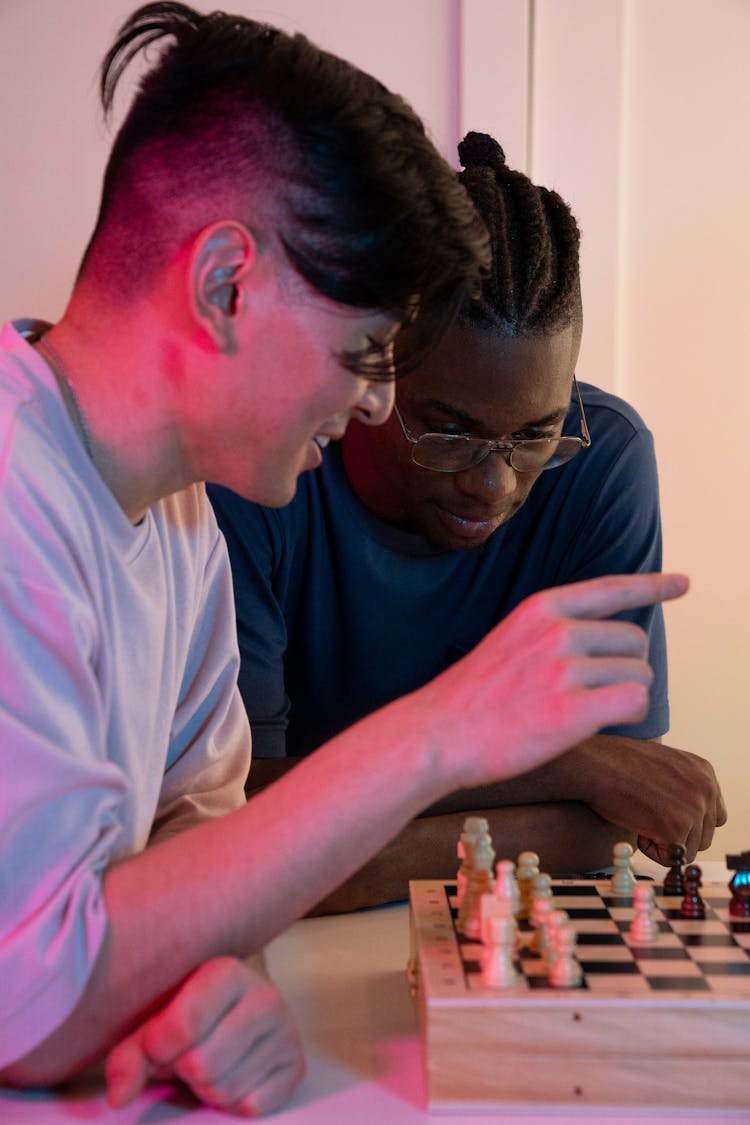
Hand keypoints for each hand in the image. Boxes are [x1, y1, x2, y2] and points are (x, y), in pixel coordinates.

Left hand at [106, 956, 304, 1115]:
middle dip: (185, 1071)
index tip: (154, 1045)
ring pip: (226, 1090)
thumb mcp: (153, 1027)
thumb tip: (119, 1097)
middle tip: (187, 1056)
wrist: (231, 1013)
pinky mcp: (297, 1066)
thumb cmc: (185, 1017)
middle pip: (203, 1066)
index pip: (182, 1028)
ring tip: (211, 1064)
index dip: (157, 1049)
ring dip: (208, 1090)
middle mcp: (264, 996)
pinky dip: (235, 1104)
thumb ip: (131, 1055)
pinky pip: (254, 1106)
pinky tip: (235, 1077)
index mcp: (225, 972)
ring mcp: (286, 1031)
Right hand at [429, 572, 689, 788]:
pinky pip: (633, 703)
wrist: (437, 734)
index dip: (653, 586)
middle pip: (634, 641)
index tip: (683, 584)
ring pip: (638, 675)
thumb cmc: (474, 696)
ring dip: (624, 695)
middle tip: (589, 693)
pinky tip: (595, 723)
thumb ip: (554, 633)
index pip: (610, 589)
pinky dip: (626, 715)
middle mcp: (557, 631)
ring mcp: (564, 670)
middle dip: (625, 668)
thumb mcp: (510, 640)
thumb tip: (611, 646)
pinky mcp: (571, 711)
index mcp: (541, 608)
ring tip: (583, 711)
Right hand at [589, 739, 724, 864]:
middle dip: (676, 836)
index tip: (666, 819)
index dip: (689, 824)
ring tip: (640, 819)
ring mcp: (694, 809)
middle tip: (647, 817)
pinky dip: (651, 850)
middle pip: (704, 837)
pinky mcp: (676, 829)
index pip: (714, 817)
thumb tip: (687, 818)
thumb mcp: (664, 766)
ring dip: (663, 843)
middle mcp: (706, 790)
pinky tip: (636, 827)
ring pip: (689, 850)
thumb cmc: (617, 763)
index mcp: (705, 772)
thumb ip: (683, 787)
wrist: (595, 764)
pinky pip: (671, 859)